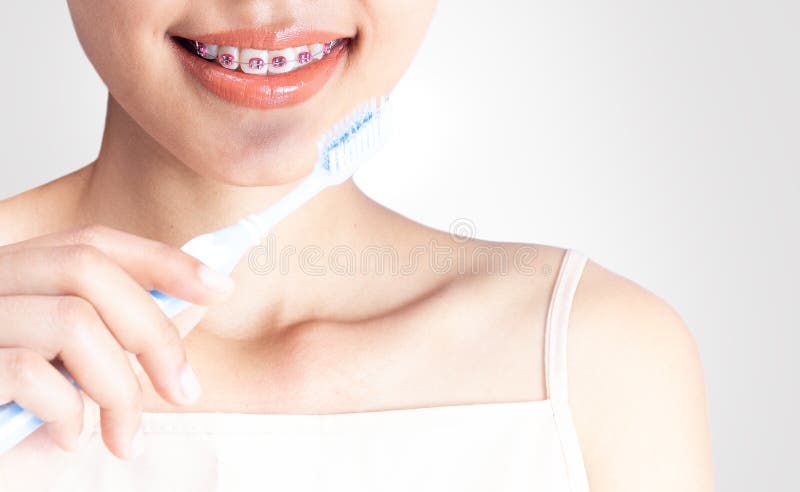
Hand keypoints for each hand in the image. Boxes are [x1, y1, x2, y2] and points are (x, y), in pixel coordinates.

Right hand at [0, 225, 233, 458]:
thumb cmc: (20, 423)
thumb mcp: (82, 373)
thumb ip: (125, 334)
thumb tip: (195, 300)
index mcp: (17, 279)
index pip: (93, 242)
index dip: (163, 259)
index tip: (219, 286)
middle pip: (87, 268)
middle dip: (154, 331)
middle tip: (183, 390)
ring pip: (71, 320)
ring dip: (119, 389)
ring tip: (124, 437)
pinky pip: (31, 372)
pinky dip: (70, 413)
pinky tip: (70, 439)